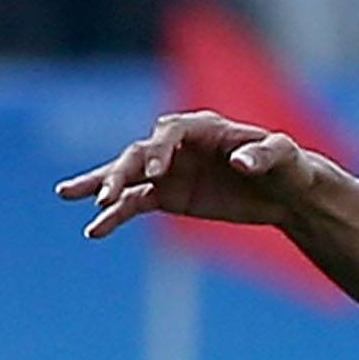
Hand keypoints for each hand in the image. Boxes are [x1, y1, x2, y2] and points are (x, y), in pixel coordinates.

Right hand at [58, 112, 325, 240]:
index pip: (169, 132)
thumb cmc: (289, 166)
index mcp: (203, 128)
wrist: (288, 192)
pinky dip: (114, 216)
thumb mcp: (286, 156)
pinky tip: (94, 231)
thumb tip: (239, 162)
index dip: (160, 151)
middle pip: (138, 154)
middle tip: (107, 196)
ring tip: (68, 195)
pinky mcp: (166, 195)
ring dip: (100, 186)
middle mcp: (176, 146)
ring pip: (125, 176)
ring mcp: (167, 170)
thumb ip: (265, 155)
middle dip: (120, 172)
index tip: (157, 174)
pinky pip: (133, 204)